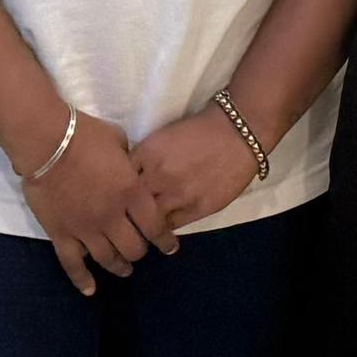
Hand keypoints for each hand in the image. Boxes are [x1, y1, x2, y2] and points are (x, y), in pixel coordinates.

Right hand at [18, 114, 174, 290]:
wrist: (47, 141)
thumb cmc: (86, 135)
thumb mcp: (119, 142)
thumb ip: (130, 162)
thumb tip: (132, 168)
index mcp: (131, 193)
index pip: (156, 226)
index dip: (165, 241)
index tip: (170, 247)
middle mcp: (111, 217)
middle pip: (133, 248)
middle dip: (140, 251)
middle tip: (139, 249)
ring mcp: (85, 229)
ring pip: (107, 259)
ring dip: (118, 266)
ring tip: (123, 268)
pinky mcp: (61, 234)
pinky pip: (72, 264)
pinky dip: (81, 280)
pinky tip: (90, 290)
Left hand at [131, 107, 262, 231]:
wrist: (237, 132)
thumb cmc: (200, 129)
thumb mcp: (162, 138)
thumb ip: (145, 159)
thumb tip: (130, 179)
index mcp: (147, 153)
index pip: (119, 180)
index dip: (118, 189)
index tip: (118, 195)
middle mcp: (158, 176)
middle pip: (130, 204)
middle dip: (127, 211)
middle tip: (126, 217)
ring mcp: (178, 195)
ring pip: (150, 221)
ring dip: (146, 224)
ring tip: (144, 227)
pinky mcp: (198, 208)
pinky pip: (172, 226)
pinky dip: (166, 227)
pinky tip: (164, 226)